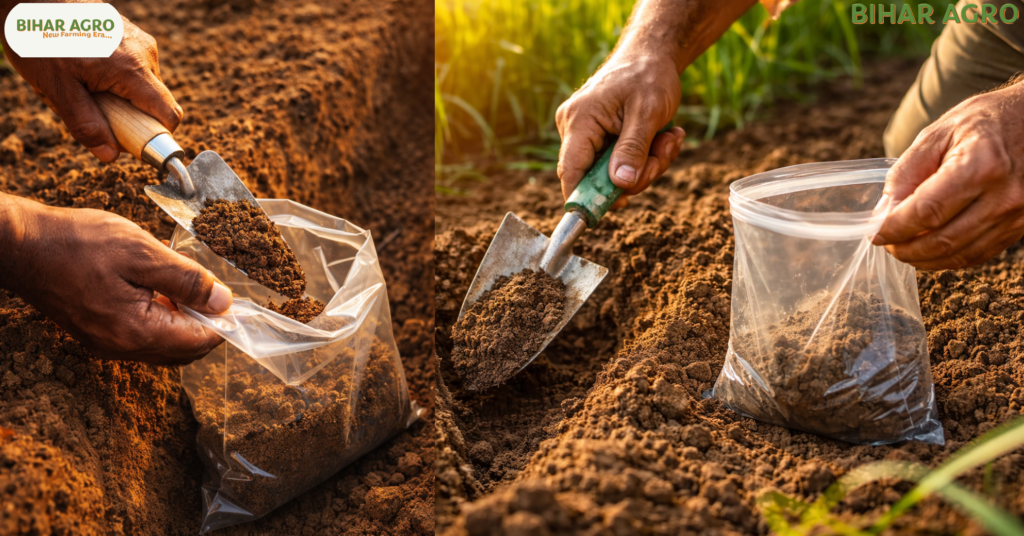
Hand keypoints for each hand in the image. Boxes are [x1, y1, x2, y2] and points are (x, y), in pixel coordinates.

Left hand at [0, 6, 180, 161]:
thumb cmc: (40, 38)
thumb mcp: (55, 88)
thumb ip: (85, 124)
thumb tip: (111, 155)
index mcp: (132, 70)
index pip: (169, 115)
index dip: (156, 136)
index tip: (131, 141)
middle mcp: (144, 54)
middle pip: (153, 103)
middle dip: (125, 114)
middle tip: (89, 106)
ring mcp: (139, 41)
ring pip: (140, 86)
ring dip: (117, 95)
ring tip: (81, 81)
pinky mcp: (130, 34)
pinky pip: (131, 68)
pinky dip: (112, 77)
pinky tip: (84, 66)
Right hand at [1, 196, 231, 364]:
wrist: (21, 245)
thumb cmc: (78, 243)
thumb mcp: (143, 253)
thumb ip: (187, 280)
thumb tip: (224, 302)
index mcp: (137, 332)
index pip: (199, 342)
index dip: (224, 322)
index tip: (236, 300)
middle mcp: (122, 348)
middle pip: (184, 350)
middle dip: (207, 324)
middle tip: (215, 291)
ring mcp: (107, 344)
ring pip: (164, 344)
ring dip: (184, 321)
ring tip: (187, 285)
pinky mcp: (98, 333)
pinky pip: (143, 336)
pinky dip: (161, 318)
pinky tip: (160, 289)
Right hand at [556, 53, 685, 207]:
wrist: (651, 55)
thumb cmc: (648, 75)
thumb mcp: (648, 112)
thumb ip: (633, 148)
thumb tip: (620, 184)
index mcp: (579, 121)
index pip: (571, 172)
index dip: (586, 198)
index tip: (611, 211)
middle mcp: (575, 129)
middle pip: (596, 177)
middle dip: (636, 175)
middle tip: (663, 154)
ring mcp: (586, 134)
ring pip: (612, 173)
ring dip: (647, 165)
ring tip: (669, 139)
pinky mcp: (599, 137)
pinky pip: (619, 163)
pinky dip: (644, 157)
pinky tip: (664, 137)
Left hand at [874, 81, 1023, 269]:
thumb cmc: (986, 121)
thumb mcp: (938, 134)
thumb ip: (907, 173)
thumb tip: (884, 213)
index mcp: (981, 166)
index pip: (927, 212)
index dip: (895, 228)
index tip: (875, 232)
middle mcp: (1004, 196)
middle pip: (942, 241)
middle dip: (905, 249)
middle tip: (886, 243)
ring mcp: (1016, 216)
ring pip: (959, 255)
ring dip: (924, 258)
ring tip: (903, 247)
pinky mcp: (1020, 227)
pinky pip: (977, 254)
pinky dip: (948, 257)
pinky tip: (929, 248)